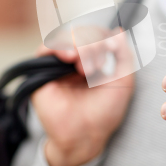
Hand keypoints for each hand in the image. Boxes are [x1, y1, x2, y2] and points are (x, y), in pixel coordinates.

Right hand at [32, 27, 133, 165]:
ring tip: (85, 66)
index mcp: (92, 62)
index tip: (111, 48)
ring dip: (78, 45)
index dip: (102, 37)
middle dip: (92, 43)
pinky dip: (58, 46)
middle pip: (80, 34)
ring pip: (64, 38)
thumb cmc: (106, 112)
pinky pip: (44, 50)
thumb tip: (118, 31)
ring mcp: (58, 67)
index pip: (95, 36)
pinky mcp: (41, 74)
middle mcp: (74, 62)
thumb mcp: (123, 81)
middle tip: (97, 64)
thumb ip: (124, 55)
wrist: (87, 135)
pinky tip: (69, 56)